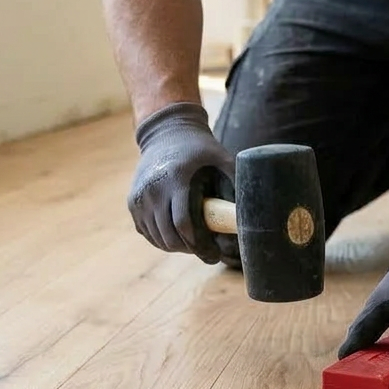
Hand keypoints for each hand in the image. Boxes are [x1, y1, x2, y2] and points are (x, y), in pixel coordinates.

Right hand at [128, 102, 234, 261]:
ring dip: (177, 247)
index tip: (214, 255)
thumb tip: (256, 210)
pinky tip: (178, 236)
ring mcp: (139, 197)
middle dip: (191, 250)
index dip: (200, 245)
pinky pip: (147, 232)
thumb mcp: (222, 159)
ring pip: (158, 238)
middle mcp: (152, 190)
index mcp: (176, 180)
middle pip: (170, 236)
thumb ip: (237, 182)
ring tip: (194, 244)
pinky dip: (162, 239)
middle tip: (208, 254)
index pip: (184, 224)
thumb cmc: (201, 149)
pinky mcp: (132, 202)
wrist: (166, 133)